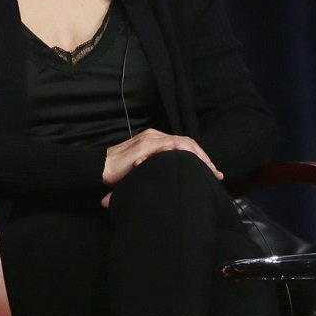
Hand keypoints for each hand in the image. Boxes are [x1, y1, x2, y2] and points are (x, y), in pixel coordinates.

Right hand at [101, 128, 221, 205]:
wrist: (99, 169)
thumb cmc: (119, 172)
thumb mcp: (143, 168)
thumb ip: (157, 168)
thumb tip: (175, 180)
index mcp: (154, 139)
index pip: (183, 145)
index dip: (200, 158)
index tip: (211, 173)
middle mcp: (154, 135)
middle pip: (187, 142)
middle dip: (204, 158)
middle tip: (215, 174)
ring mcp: (151, 138)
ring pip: (183, 143)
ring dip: (200, 157)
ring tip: (209, 171)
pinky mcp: (146, 145)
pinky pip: (172, 145)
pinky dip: (186, 154)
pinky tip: (194, 165)